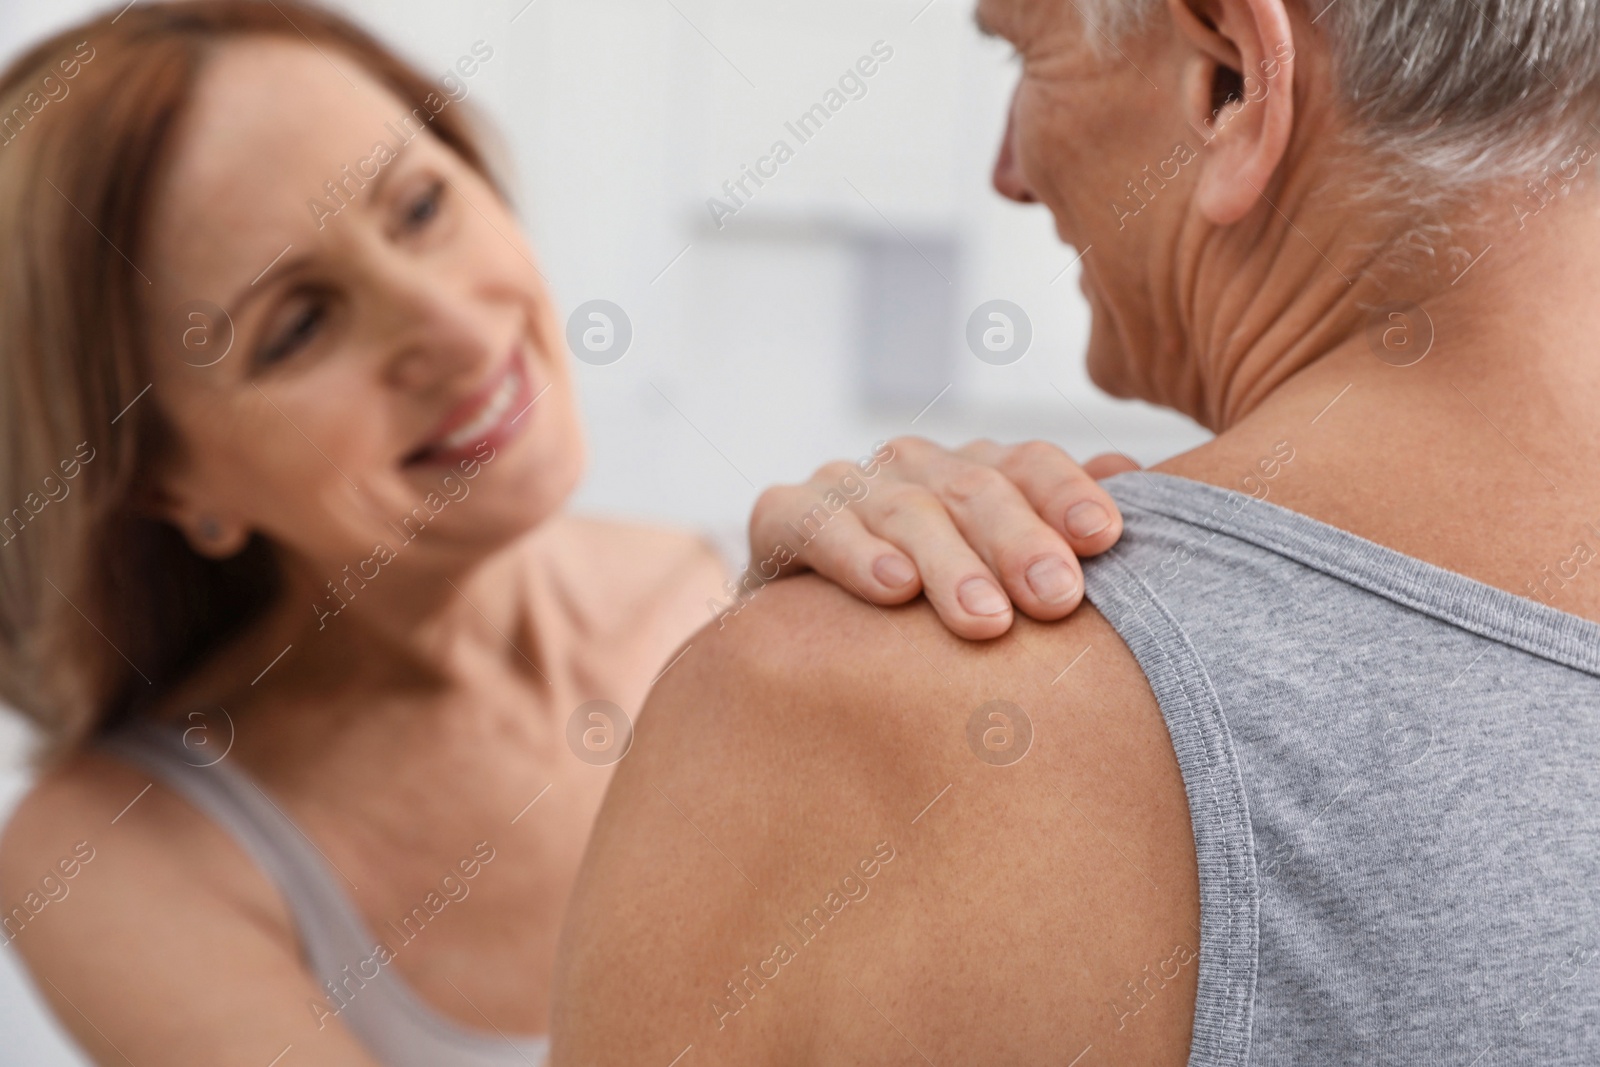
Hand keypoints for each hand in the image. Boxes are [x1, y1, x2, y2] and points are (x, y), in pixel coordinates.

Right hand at [747, 437, 1141, 638]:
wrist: (800, 631)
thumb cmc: (923, 605)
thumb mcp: (996, 569)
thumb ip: (1057, 522)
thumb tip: (1133, 476)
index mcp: (974, 471)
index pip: (1030, 464)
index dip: (1067, 495)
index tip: (1104, 537)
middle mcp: (914, 466)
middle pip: (976, 490)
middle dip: (1020, 542)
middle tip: (1057, 597)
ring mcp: (848, 486)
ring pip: (906, 511)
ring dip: (950, 564)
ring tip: (986, 618)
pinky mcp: (781, 515)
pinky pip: (816, 525)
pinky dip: (854, 554)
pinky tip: (892, 587)